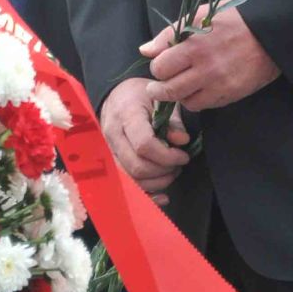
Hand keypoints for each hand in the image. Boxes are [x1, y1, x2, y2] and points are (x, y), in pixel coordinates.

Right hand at [99, 77, 190, 205]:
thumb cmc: (141, 95)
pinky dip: (147, 195)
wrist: (117, 96)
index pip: (144, 144)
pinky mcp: (110, 162)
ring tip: (172, 172)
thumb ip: (172, 121)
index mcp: (127, 115)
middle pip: (136, 166)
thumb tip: (182, 141)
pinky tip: (163, 196)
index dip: (167, 156)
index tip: (183, 156)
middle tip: (179, 164)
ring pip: (131, 179)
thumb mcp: (160, 99)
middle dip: (163, 170)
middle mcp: (113, 135)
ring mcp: (109, 151)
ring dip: (157, 182)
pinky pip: (126, 186)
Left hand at [143, 6, 281, 113]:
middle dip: (160, 89)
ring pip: (185, 102)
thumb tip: (145, 51)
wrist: (270, 33)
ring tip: (182, 86)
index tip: (162, 65)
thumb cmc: (233, 20)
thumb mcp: (199, 17)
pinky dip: (197, 100)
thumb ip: (169, 34)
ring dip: (179, 96)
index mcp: (194, 46)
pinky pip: (204, 106)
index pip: (160, 68)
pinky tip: (200, 88)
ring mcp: (219, 84)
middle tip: (159, 86)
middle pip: (168, 90)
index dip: (158, 67)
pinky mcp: (230, 94)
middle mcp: (205, 68)